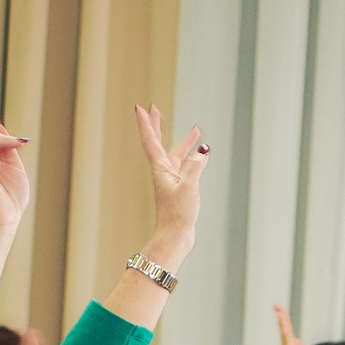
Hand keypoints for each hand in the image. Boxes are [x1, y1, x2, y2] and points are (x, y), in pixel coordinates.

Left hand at [134, 103, 208, 262]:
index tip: (140, 107)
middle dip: (157, 126)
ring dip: (184, 142)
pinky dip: (192, 158)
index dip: (146, 124)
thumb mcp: (189, 188)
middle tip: (154, 109)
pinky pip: (185, 166)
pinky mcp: (179, 189)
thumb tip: (203, 150)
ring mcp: (171, 180)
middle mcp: (163, 172)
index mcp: (160, 169)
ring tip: (196, 130)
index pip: (151, 141)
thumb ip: (195, 167)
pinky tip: (200, 155)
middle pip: (158, 143)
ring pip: (176, 155)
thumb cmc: (178, 215)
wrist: (175, 236)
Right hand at [274, 306, 322, 344]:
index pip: (290, 342)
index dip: (287, 329)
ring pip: (286, 340)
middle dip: (282, 321)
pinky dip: (286, 337)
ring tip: (279, 310)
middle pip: (285, 337)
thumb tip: (298, 343)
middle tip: (277, 307)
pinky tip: (285, 326)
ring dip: (283, 324)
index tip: (283, 316)